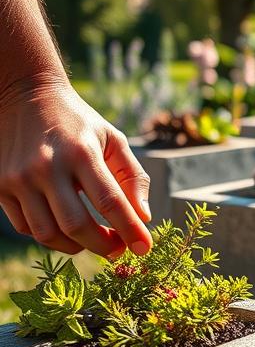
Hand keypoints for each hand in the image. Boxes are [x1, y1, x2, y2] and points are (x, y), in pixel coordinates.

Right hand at [0, 74, 151, 256]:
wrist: (25, 97)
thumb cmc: (79, 123)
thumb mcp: (113, 139)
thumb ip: (132, 176)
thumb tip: (144, 216)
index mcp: (81, 153)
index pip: (110, 202)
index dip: (130, 230)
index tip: (144, 248)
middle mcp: (47, 167)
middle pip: (77, 225)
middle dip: (103, 245)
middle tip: (119, 249)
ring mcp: (18, 179)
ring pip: (48, 234)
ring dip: (77, 247)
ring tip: (94, 240)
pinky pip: (27, 227)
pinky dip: (50, 236)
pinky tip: (66, 229)